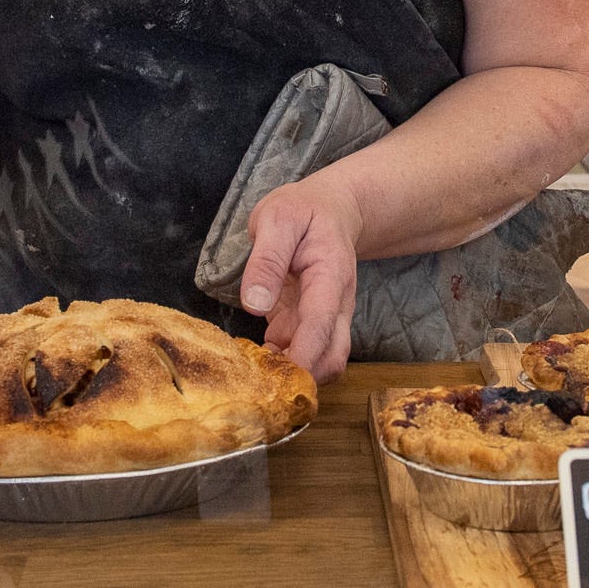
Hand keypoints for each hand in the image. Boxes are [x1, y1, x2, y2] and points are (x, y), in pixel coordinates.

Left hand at [239, 175, 362, 381]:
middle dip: (303, 377)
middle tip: (261, 378)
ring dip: (291, 372)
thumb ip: (267, 260)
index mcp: (330, 278)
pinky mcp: (307, 322)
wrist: (331, 209)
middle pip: (333, 358)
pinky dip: (281, 363)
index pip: (321, 327)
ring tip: (252, 369)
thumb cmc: (304, 210)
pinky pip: (301, 353)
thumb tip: (255, 304)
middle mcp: (336, 305)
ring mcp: (324, 317)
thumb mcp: (279, 219)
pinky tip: (254, 357)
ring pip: (321, 362)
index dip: (302, 357)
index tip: (278, 377)